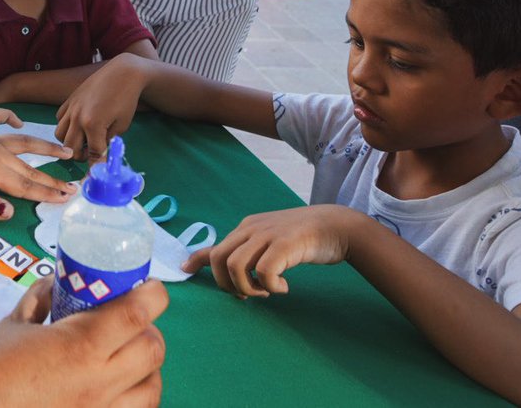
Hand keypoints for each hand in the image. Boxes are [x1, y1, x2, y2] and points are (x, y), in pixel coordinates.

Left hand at [0, 127, 72, 219]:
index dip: (47, 194)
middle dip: (52, 178)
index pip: (25, 187)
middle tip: (74, 185)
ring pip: (22, 142)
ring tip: (64, 150)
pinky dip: (8, 118)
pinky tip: (17, 121)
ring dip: (44, 147)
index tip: (67, 199)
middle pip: (29, 168)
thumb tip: (10, 211)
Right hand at [0, 278, 167, 407]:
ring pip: (152, 389)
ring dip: (148, 368)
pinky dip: (135, 397)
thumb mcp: (17, 321)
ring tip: (128, 360)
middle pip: (153, 350)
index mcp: (81, 344)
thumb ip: (43, 298)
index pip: (137, 315)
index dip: (153, 295)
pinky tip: (117, 389)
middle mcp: (100, 380)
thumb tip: (58, 282)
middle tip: (132, 323)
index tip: (150, 287)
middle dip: (150, 331)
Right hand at [55, 57, 143, 161]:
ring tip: (84, 140)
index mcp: (93, 124)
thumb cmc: (126, 99)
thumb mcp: (122, 125)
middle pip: (71, 149)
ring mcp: (71, 108)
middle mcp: (77, 117)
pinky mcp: (68, 100)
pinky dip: (66, 126)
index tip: (101, 171)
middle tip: (94, 153)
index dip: (100, 164)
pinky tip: (78, 125)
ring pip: (60, 136)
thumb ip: (108, 141)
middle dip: (82, 156)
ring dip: (71, 142)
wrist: (122, 73)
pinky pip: (59, 119)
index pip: (93, 154)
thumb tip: (99, 154)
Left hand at [183, 205, 362, 297]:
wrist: (336, 226)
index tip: (184, 270)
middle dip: (226, 284)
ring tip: (266, 292)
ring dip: (248, 288)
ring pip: (236, 266)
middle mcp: (252, 229)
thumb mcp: (271, 241)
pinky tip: (284, 287)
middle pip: (220, 259)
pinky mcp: (285, 244)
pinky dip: (270, 285)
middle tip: (247, 295)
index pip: (215, 245)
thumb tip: (233, 273)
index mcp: (247, 228)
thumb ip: (253, 252)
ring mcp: (267, 235)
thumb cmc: (303, 239)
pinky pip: (264, 271)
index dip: (197, 259)